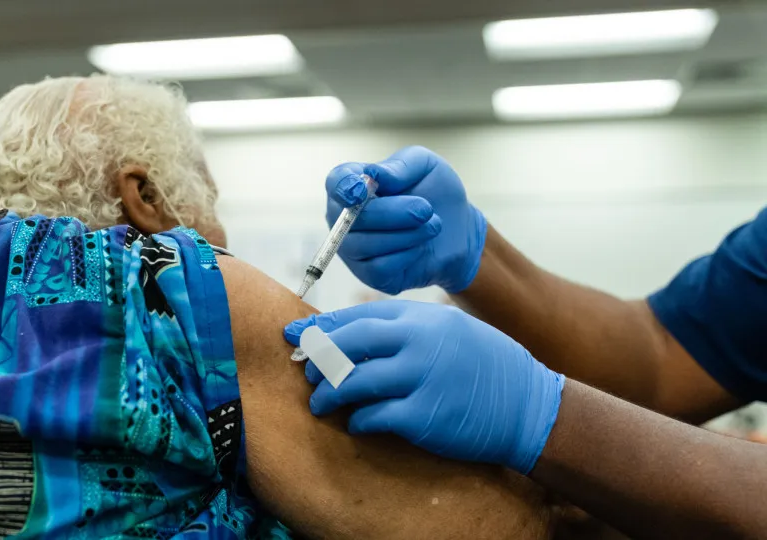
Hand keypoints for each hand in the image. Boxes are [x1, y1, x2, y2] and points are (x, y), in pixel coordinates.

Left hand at [284, 301, 563, 473]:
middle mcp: (418, 342)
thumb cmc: (486, 366)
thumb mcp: (449, 329)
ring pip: (352, 382)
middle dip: (318, 359)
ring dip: (328, 395)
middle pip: (347, 345)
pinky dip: (357, 421)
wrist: (529, 404)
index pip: (357, 317)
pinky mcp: (422, 416)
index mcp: (421, 318)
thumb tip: (354, 334)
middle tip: (304, 371)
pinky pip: (372, 417)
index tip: (294, 335)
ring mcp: (420, 378)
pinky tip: (355, 424)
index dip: (321, 327)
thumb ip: (407, 328)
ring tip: (320, 405)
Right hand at [326, 146, 485, 293]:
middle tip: (425, 209)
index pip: (336, 183)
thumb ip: (399, 166)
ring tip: (432, 226)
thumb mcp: (426, 167)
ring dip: (407, 235)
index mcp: (353, 185)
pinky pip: (379, 268)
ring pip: (365, 245)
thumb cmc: (435, 194)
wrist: (458, 232)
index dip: (345, 187)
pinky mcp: (369, 275)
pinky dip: (408, 255)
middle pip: (351, 218)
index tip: (363, 190)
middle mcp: (344, 218)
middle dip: (392, 213)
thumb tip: (372, 174)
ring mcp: (354, 250)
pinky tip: (421, 247)